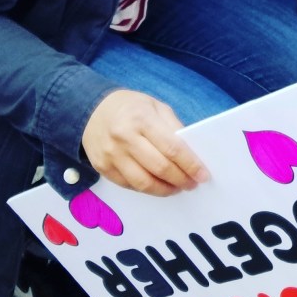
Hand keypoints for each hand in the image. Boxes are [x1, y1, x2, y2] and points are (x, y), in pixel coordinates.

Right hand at [81, 89, 209, 195]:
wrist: (93, 111)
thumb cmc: (131, 107)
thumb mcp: (156, 106)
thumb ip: (173, 127)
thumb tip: (191, 151)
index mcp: (142, 119)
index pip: (172, 148)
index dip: (190, 164)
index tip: (203, 175)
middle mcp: (125, 138)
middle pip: (160, 167)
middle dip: (181, 179)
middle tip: (193, 183)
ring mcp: (111, 155)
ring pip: (143, 183)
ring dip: (165, 189)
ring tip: (177, 187)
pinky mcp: (102, 168)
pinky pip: (129, 186)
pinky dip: (147, 189)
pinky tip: (158, 186)